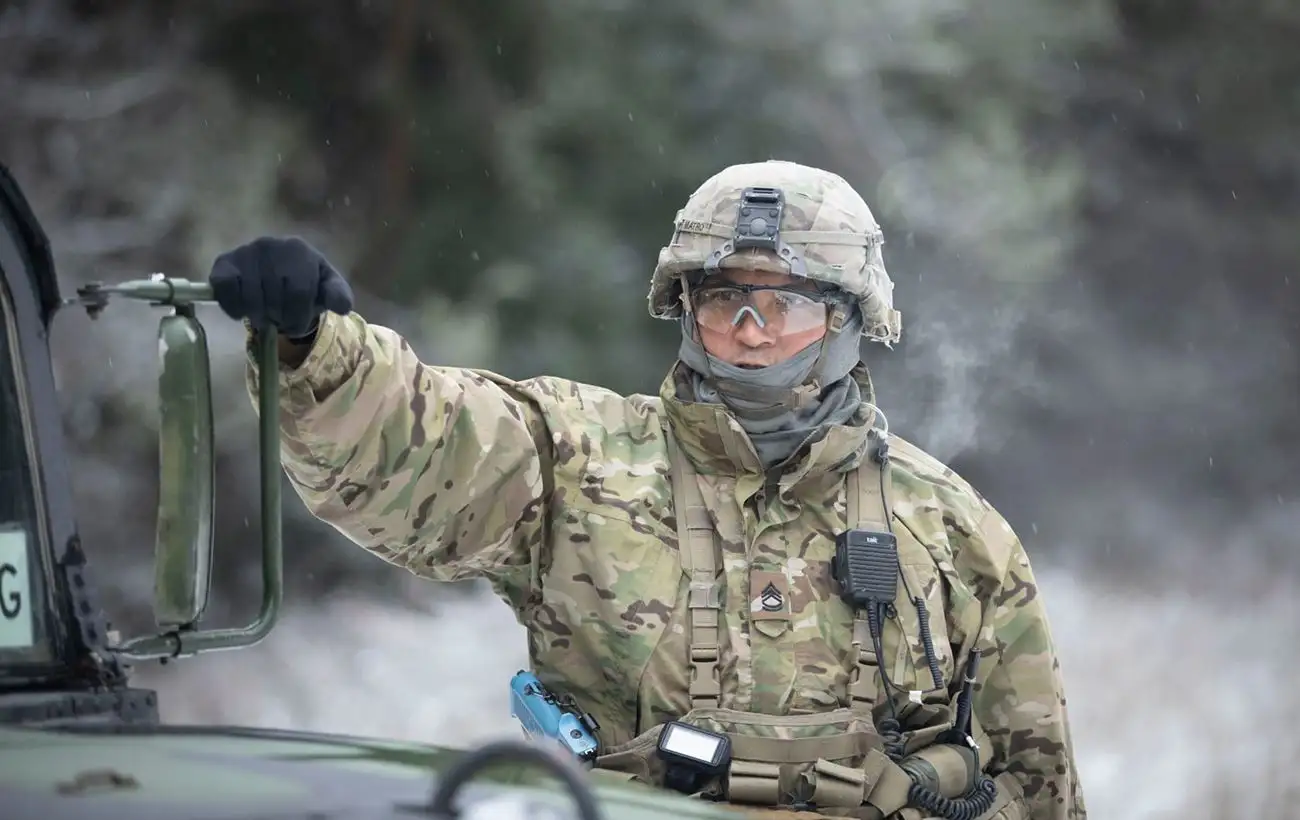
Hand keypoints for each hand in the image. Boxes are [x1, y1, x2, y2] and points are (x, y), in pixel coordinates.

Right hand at [209, 236, 353, 337]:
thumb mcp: (327, 289)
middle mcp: (270, 245)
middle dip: (279, 318)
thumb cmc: (307, 282)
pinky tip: (243, 310)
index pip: (299, 293)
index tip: (297, 325)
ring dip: (258, 315)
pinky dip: (232, 307)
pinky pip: (224, 289)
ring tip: (264, 314)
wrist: (280, 271)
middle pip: (274, 298)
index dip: (298, 317)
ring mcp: (246, 252)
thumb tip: (343, 307)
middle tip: (280, 319)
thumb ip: (338, 295)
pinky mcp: (224, 262)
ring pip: (249, 297)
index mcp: (299, 250)